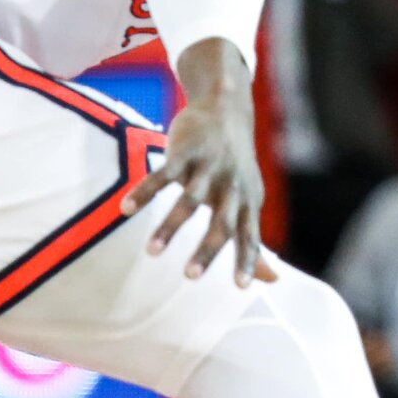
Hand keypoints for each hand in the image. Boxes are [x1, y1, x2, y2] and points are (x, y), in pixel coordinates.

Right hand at [122, 89, 276, 288]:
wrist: (226, 109)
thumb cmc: (236, 168)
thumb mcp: (249, 201)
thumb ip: (253, 240)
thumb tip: (272, 279)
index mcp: (248, 202)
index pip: (250, 236)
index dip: (247, 260)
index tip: (241, 287)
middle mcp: (231, 186)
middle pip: (221, 222)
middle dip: (207, 250)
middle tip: (189, 277)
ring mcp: (208, 167)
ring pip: (189, 200)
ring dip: (170, 226)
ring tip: (152, 252)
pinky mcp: (184, 151)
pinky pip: (162, 174)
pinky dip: (144, 192)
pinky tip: (125, 209)